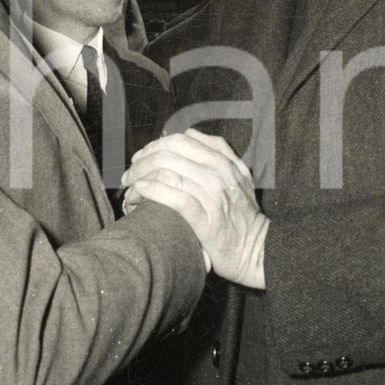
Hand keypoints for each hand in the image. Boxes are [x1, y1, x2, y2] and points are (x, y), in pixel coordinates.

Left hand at [122, 129, 268, 287]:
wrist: (256, 249)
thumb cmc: (242, 214)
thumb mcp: (239, 175)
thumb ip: (218, 152)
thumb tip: (189, 134)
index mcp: (224, 161)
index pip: (180, 141)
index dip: (154, 146)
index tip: (141, 158)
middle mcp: (219, 174)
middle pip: (169, 154)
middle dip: (142, 162)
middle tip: (128, 175)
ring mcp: (212, 196)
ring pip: (167, 172)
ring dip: (141, 177)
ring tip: (129, 189)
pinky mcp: (206, 219)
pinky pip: (174, 197)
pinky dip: (152, 191)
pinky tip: (140, 192)